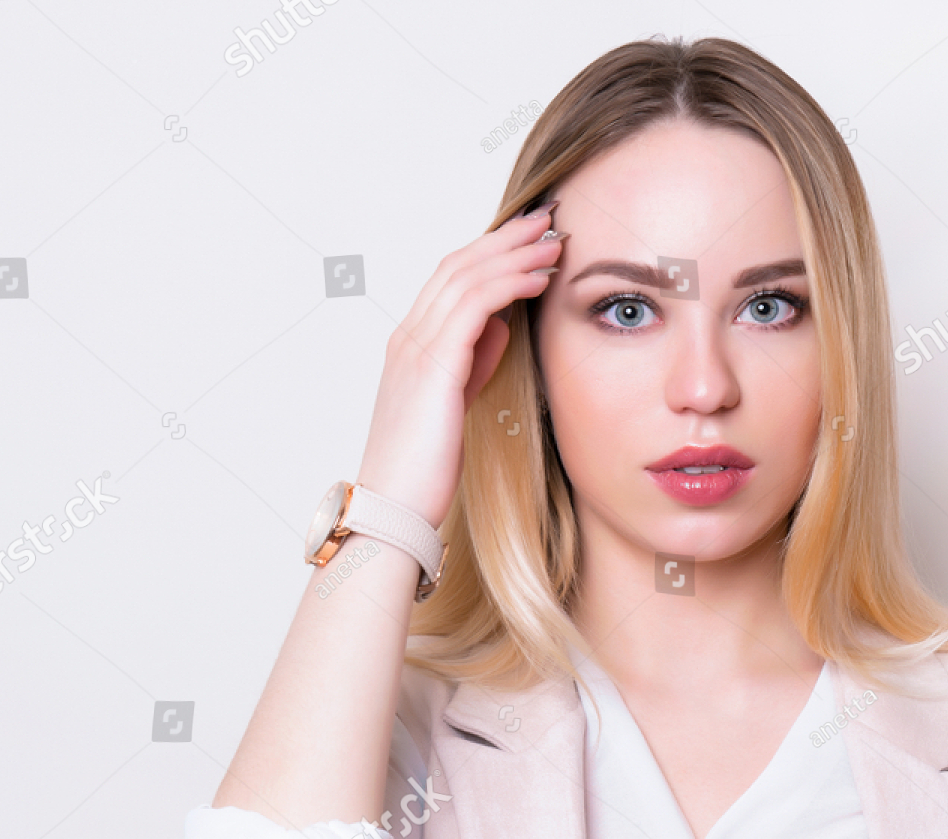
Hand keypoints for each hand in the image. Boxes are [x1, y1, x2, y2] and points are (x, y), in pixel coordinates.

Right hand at [356, 205, 563, 526]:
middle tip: (548, 219)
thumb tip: (502, 328)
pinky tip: (540, 277)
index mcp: (411, 346)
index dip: (492, 253)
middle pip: (458, 264)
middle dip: (506, 238)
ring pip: (466, 276)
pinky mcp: (432, 365)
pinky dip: (509, 282)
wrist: (393, 509)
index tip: (531, 239)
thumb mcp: (457, 404)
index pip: (451, 279)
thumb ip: (474, 362)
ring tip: (554, 241)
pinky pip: (474, 305)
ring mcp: (414, 347)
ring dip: (515, 253)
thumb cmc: (424, 470)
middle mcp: (407, 337)